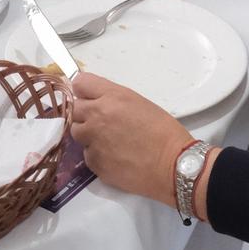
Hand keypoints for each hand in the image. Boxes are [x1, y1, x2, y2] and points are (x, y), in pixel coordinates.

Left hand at [67, 72, 198, 206]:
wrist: (172, 166)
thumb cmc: (164, 132)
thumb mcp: (139, 103)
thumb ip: (114, 99)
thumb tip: (98, 102)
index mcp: (112, 97)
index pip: (80, 83)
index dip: (84, 91)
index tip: (90, 97)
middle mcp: (97, 116)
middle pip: (76, 108)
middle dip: (86, 113)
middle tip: (103, 122)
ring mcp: (93, 140)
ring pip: (77, 132)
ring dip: (88, 134)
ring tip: (108, 141)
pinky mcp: (94, 162)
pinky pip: (87, 154)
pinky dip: (97, 155)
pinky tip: (114, 158)